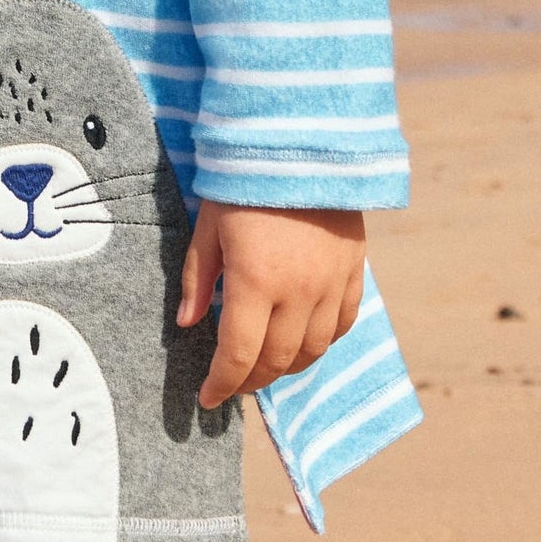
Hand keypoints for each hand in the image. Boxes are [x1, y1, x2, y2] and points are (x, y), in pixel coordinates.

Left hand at [178, 201, 365, 408]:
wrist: (303, 142)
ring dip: (287, 367)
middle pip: (277, 361)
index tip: (207, 399)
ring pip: (313, 350)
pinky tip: (304, 339)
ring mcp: (331, 285)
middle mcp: (298, 293)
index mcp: (255, 282)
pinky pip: (343, 323)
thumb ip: (197, 276)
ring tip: (265, 366)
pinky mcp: (354, 270)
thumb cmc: (244, 181)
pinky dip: (323, 341)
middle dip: (251, 380)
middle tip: (232, 384)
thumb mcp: (209, 224)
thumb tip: (186, 324)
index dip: (221, 384)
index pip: (238, 355)